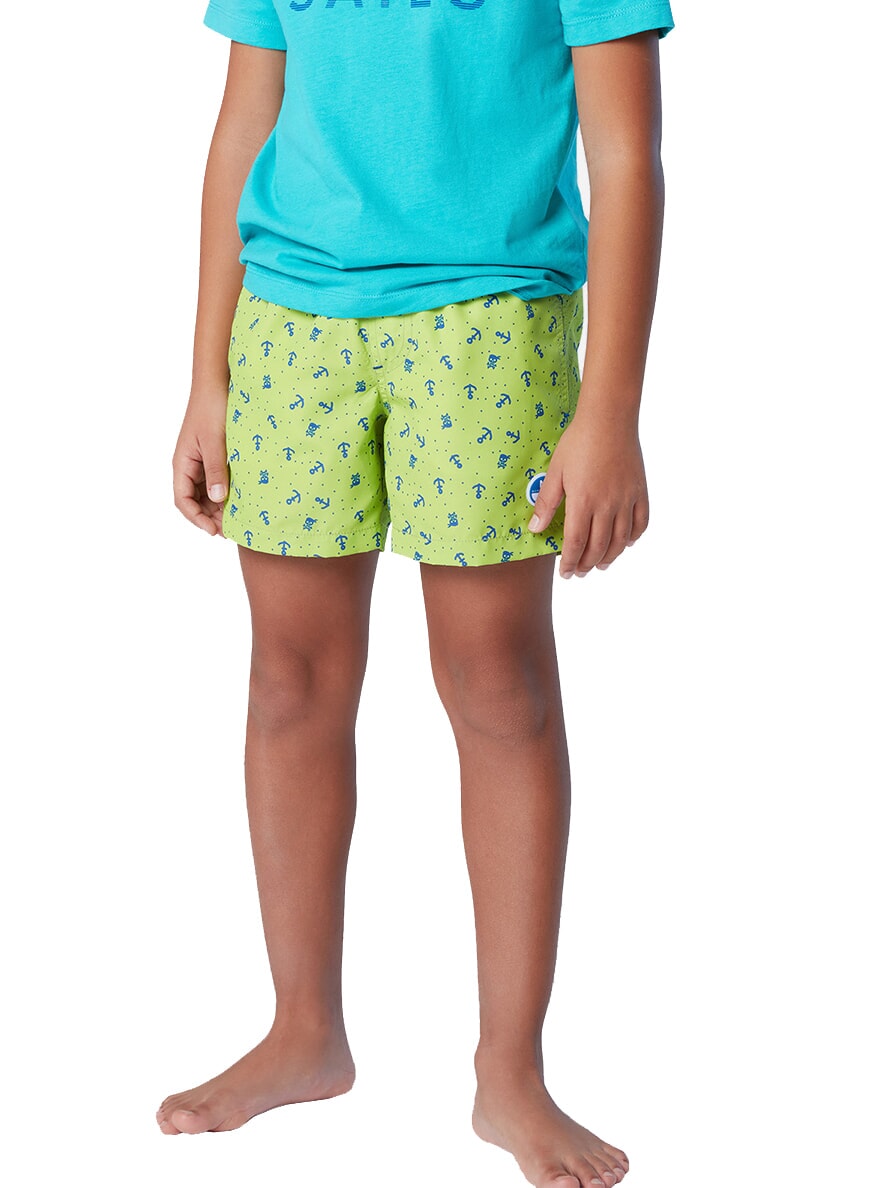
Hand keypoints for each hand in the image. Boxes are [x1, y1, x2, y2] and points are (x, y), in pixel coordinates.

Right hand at [172, 386, 229, 535]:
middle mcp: (189, 465)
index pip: (182, 500)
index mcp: (182, 463)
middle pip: (194, 501)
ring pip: (206, 494)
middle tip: (232, 529)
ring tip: (238, 517)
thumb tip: (218, 499)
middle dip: (210, 517)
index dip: (196, 519)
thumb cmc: (212, 409)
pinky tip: (241, 499)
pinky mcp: (214, 457)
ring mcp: (201, 462)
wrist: (218, 384)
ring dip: (219, 507)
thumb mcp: (215, 442)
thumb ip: (216, 471)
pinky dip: (226, 493)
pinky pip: (216, 481)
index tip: (214, 530)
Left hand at [527, 414, 648, 577]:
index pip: (576, 544)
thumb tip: (534, 529)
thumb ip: (546, 503)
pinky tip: (625, 543)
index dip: (570, 563)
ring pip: (620, 540)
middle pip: (598, 547)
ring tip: (601, 565)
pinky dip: (633, 537)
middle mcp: (607, 506)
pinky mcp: (640, 492)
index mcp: (583, 502)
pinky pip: (641, 523)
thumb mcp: (555, 472)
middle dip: (588, 564)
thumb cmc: (578, 443)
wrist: (609, 419)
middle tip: (580, 572)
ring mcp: (627, 500)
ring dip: (610, 557)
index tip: (566, 573)